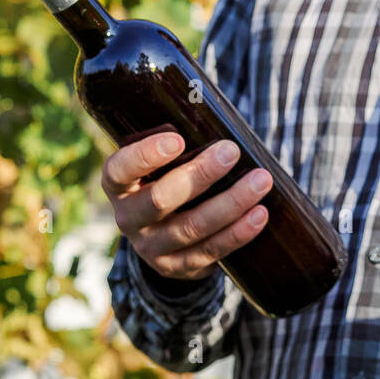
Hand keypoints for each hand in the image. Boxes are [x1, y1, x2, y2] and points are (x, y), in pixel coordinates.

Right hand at [101, 133, 273, 281]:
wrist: (164, 236)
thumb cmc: (168, 179)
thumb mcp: (160, 164)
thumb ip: (178, 143)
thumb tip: (217, 111)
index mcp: (119, 185)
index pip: (119, 170)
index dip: (145, 156)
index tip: (178, 139)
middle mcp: (128, 218)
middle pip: (160, 200)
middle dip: (199, 175)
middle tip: (231, 151)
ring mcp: (151, 247)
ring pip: (192, 227)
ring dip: (230, 203)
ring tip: (260, 181)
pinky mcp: (177, 267)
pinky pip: (210, 251)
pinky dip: (238, 233)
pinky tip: (259, 214)